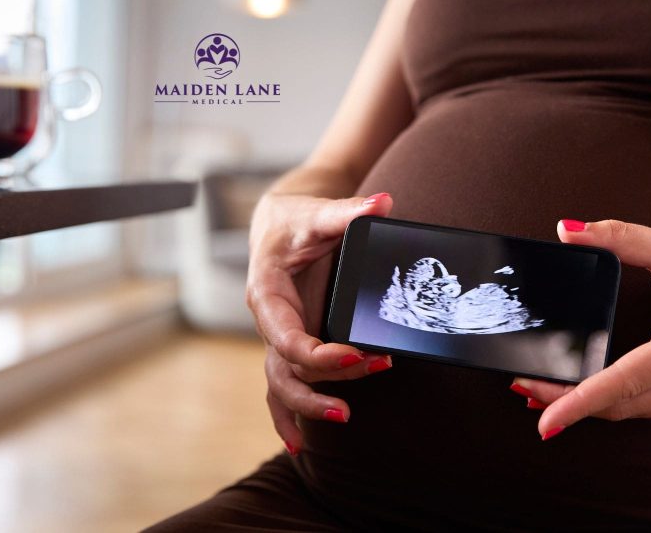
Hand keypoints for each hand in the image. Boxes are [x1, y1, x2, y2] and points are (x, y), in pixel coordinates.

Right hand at [246, 191, 394, 454]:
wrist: (280, 224)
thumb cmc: (295, 220)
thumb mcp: (318, 212)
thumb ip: (348, 211)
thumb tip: (383, 203)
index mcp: (268, 294)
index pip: (287, 336)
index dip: (319, 353)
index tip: (357, 355)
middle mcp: (270, 321)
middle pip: (287, 368)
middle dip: (320, 386)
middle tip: (356, 399)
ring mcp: (279, 337)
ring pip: (284, 383)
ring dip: (310, 403)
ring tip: (345, 417)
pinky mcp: (290, 345)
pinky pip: (281, 386)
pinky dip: (286, 417)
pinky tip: (298, 446)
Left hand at [509, 218, 650, 439]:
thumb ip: (620, 237)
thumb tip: (569, 230)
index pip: (627, 380)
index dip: (582, 399)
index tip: (545, 414)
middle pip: (621, 404)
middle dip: (567, 400)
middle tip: (521, 385)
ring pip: (631, 411)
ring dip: (586, 405)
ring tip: (538, 389)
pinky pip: (645, 407)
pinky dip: (611, 402)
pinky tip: (582, 392)